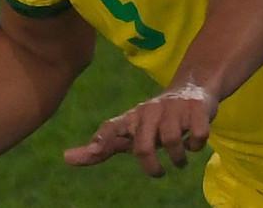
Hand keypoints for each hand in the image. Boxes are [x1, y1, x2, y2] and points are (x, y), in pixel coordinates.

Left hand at [63, 83, 216, 176]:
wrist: (191, 88)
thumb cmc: (152, 119)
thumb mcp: (128, 131)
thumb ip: (101, 146)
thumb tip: (65, 158)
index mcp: (131, 118)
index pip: (111, 128)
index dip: (102, 140)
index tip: (94, 150)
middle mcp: (149, 111)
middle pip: (143, 146)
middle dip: (151, 167)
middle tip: (158, 172)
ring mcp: (173, 109)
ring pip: (172, 141)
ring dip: (177, 159)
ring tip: (179, 160)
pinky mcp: (196, 109)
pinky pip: (197, 135)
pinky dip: (196, 146)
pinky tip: (194, 144)